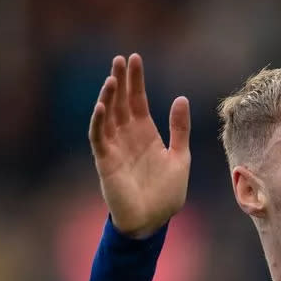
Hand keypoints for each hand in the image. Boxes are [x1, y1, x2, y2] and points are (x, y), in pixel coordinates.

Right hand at [89, 54, 190, 238]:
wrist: (153, 221)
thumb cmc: (166, 194)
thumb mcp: (180, 157)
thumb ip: (179, 129)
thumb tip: (181, 98)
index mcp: (146, 135)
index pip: (138, 101)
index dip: (136, 81)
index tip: (135, 58)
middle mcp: (128, 137)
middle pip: (121, 103)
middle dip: (121, 81)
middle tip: (120, 59)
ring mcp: (115, 148)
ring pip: (108, 116)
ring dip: (108, 97)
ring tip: (113, 77)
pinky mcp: (106, 162)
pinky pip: (99, 138)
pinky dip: (98, 121)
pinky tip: (102, 105)